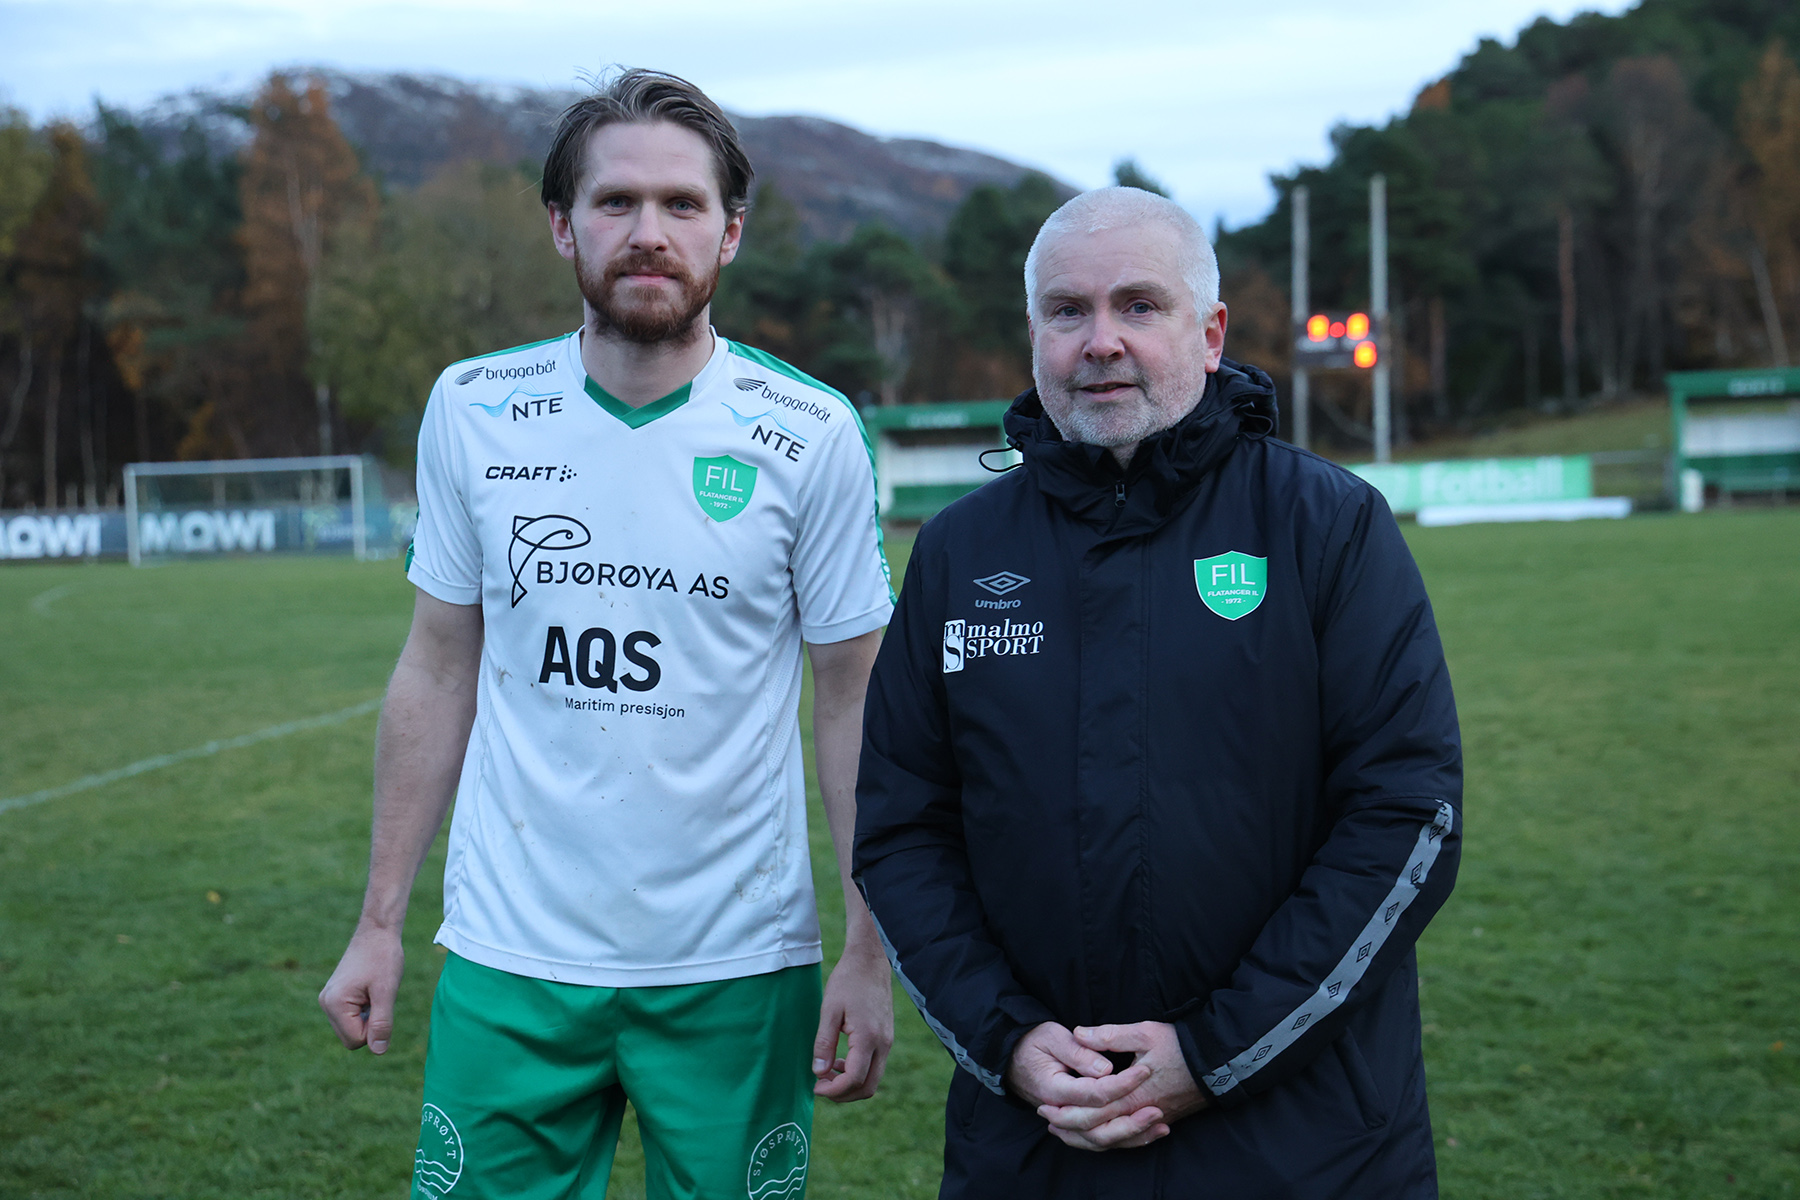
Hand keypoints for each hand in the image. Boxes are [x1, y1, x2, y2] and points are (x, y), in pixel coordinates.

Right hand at [318, 923, 404, 1053]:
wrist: (377, 932)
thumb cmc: (383, 958)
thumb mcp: (387, 991)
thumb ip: (381, 1023)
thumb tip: (378, 1051)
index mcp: (334, 1004)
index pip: (356, 1040)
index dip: (375, 1029)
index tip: (381, 1002)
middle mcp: (325, 1004)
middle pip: (351, 1038)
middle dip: (370, 1024)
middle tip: (378, 997)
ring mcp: (328, 1000)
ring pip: (351, 1028)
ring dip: (367, 1016)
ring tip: (373, 992)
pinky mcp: (334, 996)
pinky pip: (350, 1017)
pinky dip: (364, 1010)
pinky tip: (369, 990)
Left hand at [811, 944, 893, 1101]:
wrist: (870, 961)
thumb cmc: (848, 981)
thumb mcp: (829, 1010)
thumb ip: (824, 1043)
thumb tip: (818, 1072)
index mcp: (868, 1037)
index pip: (854, 1079)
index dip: (834, 1090)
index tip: (815, 1087)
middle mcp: (883, 1044)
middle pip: (867, 1087)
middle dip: (843, 1095)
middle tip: (821, 1087)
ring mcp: (888, 1042)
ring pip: (873, 1080)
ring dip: (850, 1085)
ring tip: (828, 1074)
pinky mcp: (886, 1038)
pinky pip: (875, 1067)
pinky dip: (858, 1073)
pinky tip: (841, 1061)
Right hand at [1006, 1022, 1161, 1150]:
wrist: (1014, 1056)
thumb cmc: (1035, 1042)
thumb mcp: (1053, 1036)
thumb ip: (1079, 1052)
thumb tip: (1106, 1069)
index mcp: (1053, 1088)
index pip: (1093, 1093)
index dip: (1122, 1084)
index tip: (1145, 1071)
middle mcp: (1059, 1111)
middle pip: (1098, 1126)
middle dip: (1131, 1119)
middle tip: (1158, 1108)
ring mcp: (1066, 1122)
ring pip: (1100, 1140)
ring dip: (1132, 1135)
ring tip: (1160, 1126)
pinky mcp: (1075, 1124)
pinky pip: (1099, 1140)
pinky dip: (1123, 1139)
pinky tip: (1146, 1133)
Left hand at [1035, 1022, 1207, 1150]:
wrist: (1218, 1062)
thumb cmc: (1180, 1045)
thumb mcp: (1143, 1033)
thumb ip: (1109, 1036)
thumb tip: (1078, 1032)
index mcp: (1132, 1095)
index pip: (1091, 1113)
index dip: (1066, 1112)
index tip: (1044, 1105)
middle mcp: (1140, 1114)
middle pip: (1099, 1132)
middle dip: (1070, 1128)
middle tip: (1047, 1119)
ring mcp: (1152, 1121)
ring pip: (1114, 1140)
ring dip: (1086, 1137)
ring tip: (1064, 1130)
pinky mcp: (1160, 1121)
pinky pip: (1131, 1140)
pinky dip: (1111, 1140)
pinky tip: (1100, 1135)